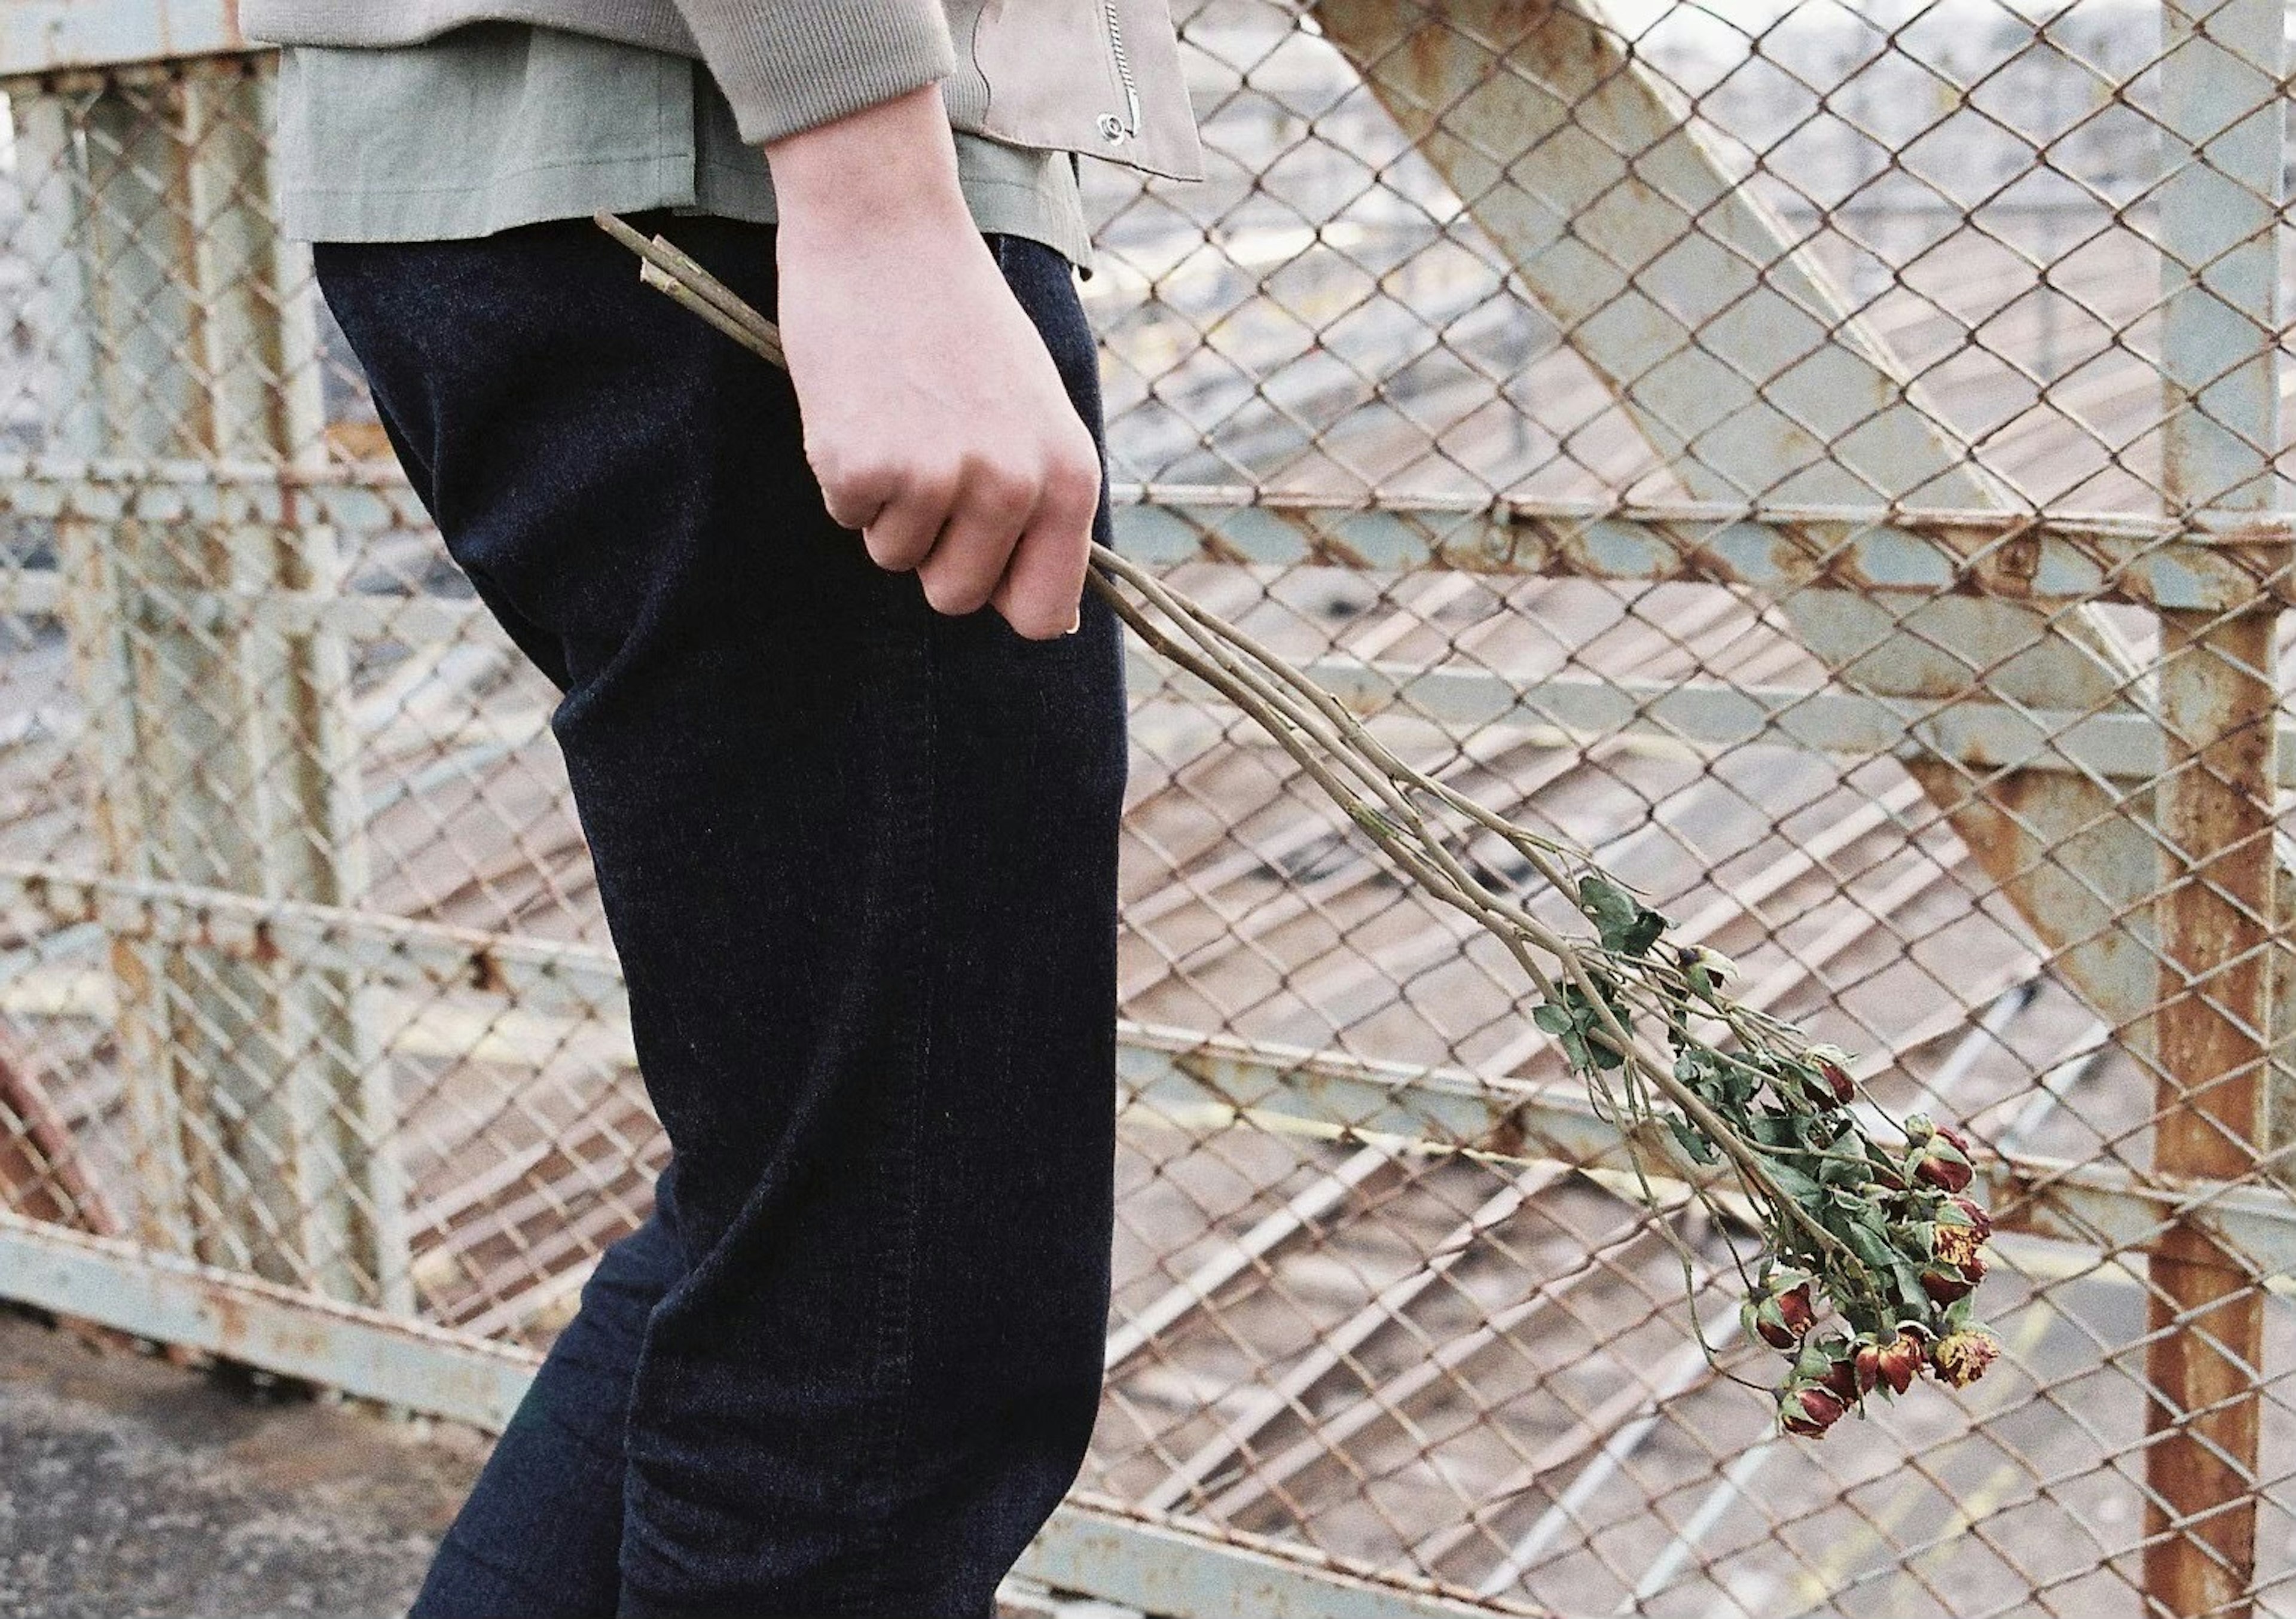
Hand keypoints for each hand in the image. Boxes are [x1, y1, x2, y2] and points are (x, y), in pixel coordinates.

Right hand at [764, 88, 1101, 639]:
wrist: (887, 228)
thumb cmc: (961, 321)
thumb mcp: (1035, 412)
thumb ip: (1044, 507)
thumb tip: (1053, 622)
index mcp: (1068, 477)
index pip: (1043, 614)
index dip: (1003, 597)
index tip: (979, 561)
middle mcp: (1013, 486)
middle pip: (957, 596)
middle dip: (931, 548)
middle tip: (926, 458)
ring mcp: (938, 479)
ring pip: (894, 557)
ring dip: (886, 502)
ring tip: (898, 414)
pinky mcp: (864, 466)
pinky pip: (846, 514)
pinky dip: (841, 470)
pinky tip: (859, 402)